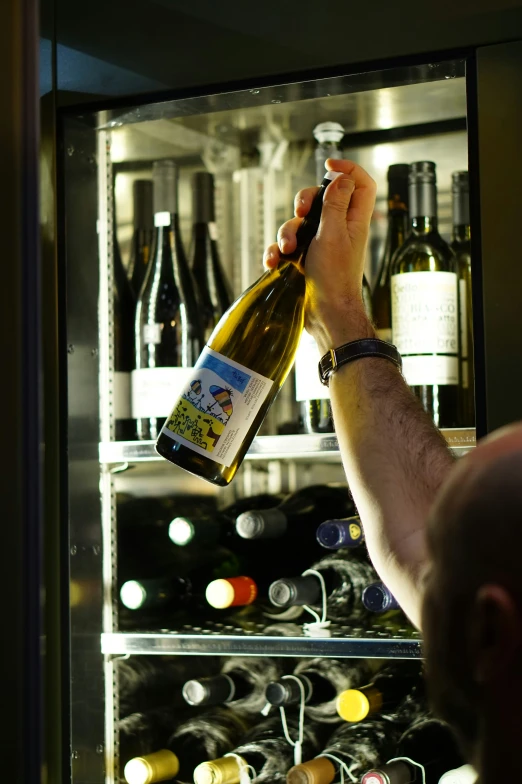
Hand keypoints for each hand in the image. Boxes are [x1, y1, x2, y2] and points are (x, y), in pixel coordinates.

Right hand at [264, 159, 376, 352]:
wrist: (326, 314)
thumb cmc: (335, 278)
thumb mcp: (334, 234)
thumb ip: (335, 204)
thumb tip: (341, 178)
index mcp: (353, 220)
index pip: (359, 184)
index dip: (347, 170)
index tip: (328, 165)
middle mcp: (338, 230)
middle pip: (321, 198)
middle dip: (304, 202)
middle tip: (301, 212)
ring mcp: (320, 245)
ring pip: (298, 224)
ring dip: (286, 232)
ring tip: (286, 249)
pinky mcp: (304, 260)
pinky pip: (286, 247)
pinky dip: (277, 252)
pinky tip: (274, 262)